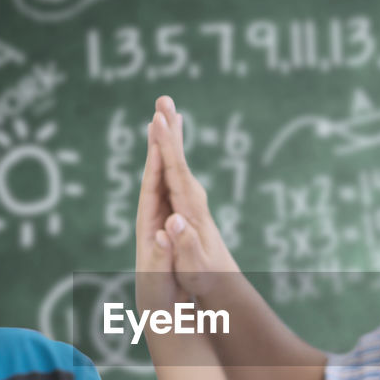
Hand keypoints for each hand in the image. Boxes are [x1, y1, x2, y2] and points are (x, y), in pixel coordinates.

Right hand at [146, 96, 239, 298]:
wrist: (221, 280)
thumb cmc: (204, 277)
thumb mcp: (194, 269)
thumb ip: (185, 246)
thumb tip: (175, 222)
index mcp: (191, 210)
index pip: (176, 172)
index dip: (165, 147)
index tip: (158, 122)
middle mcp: (193, 198)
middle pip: (179, 158)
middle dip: (170, 129)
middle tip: (164, 99)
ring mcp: (192, 198)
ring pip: (178, 160)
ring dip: (171, 134)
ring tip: (165, 109)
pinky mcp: (188, 201)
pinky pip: (176, 169)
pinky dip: (171, 150)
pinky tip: (169, 138)